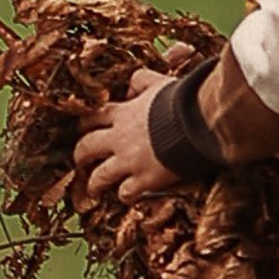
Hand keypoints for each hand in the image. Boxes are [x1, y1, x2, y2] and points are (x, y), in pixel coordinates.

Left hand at [75, 67, 181, 203]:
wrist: (198, 120)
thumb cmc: (182, 100)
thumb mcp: (159, 82)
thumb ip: (142, 81)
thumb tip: (131, 86)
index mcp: (124, 114)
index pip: (95, 117)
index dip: (86, 124)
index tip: (82, 129)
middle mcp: (121, 138)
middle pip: (87, 147)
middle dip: (81, 154)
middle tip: (80, 160)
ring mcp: (130, 161)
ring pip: (100, 176)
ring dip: (94, 184)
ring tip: (93, 189)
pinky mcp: (145, 179)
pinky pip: (126, 193)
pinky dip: (125, 196)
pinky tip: (127, 197)